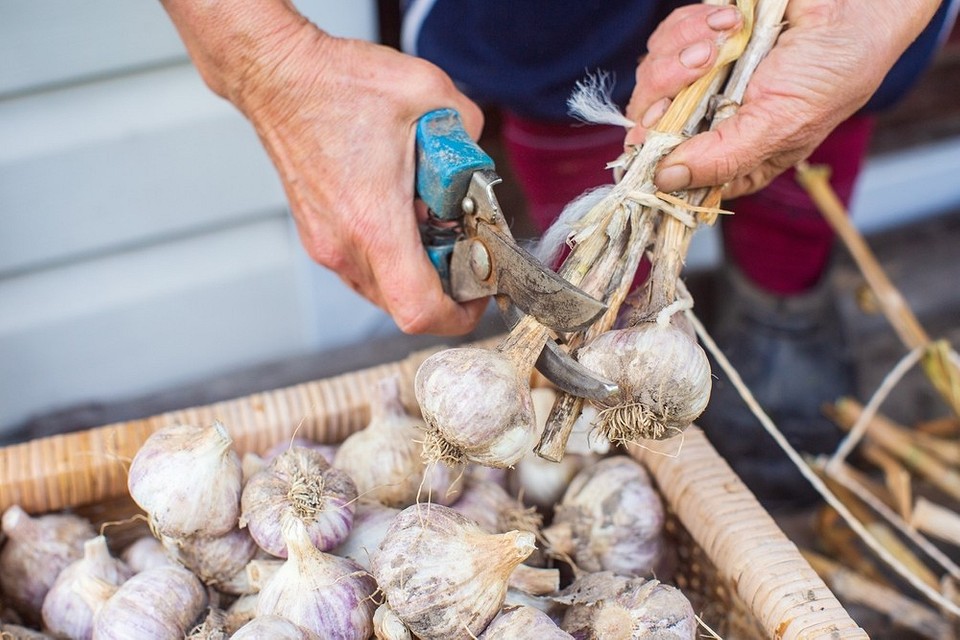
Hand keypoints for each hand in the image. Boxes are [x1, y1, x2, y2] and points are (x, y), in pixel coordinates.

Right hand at [161, 1, 487, 334]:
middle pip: (405, 306)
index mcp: (374, 221)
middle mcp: (344, 245)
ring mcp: (325, 245)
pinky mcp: (317, 236)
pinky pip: (363, 270)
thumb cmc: (338, 84)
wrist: (278, 76)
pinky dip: (392, 256)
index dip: (458, 315)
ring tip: (432, 226)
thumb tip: (477, 164)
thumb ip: (470, 133)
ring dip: (417, 271)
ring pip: (383, 291)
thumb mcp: (429, 93)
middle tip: (463, 246)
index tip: (478, 294)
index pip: (418, 308)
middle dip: (444, 286)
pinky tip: (402, 214)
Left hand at [625, 0, 940, 197]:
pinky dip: (695, 24)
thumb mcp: (780, 125)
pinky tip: (732, 19)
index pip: (672, 176)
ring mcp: (702, 81)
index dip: (652, 161)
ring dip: (686, 50)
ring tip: (730, 35)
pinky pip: (667, 39)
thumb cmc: (832, 69)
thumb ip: (721, 157)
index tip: (652, 140)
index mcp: (733, 157)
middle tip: (702, 66)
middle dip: (669, 92)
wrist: (855, 1)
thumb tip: (664, 181)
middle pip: (650, 125)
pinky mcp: (698, 40)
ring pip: (652, 77)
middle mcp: (711, 123)